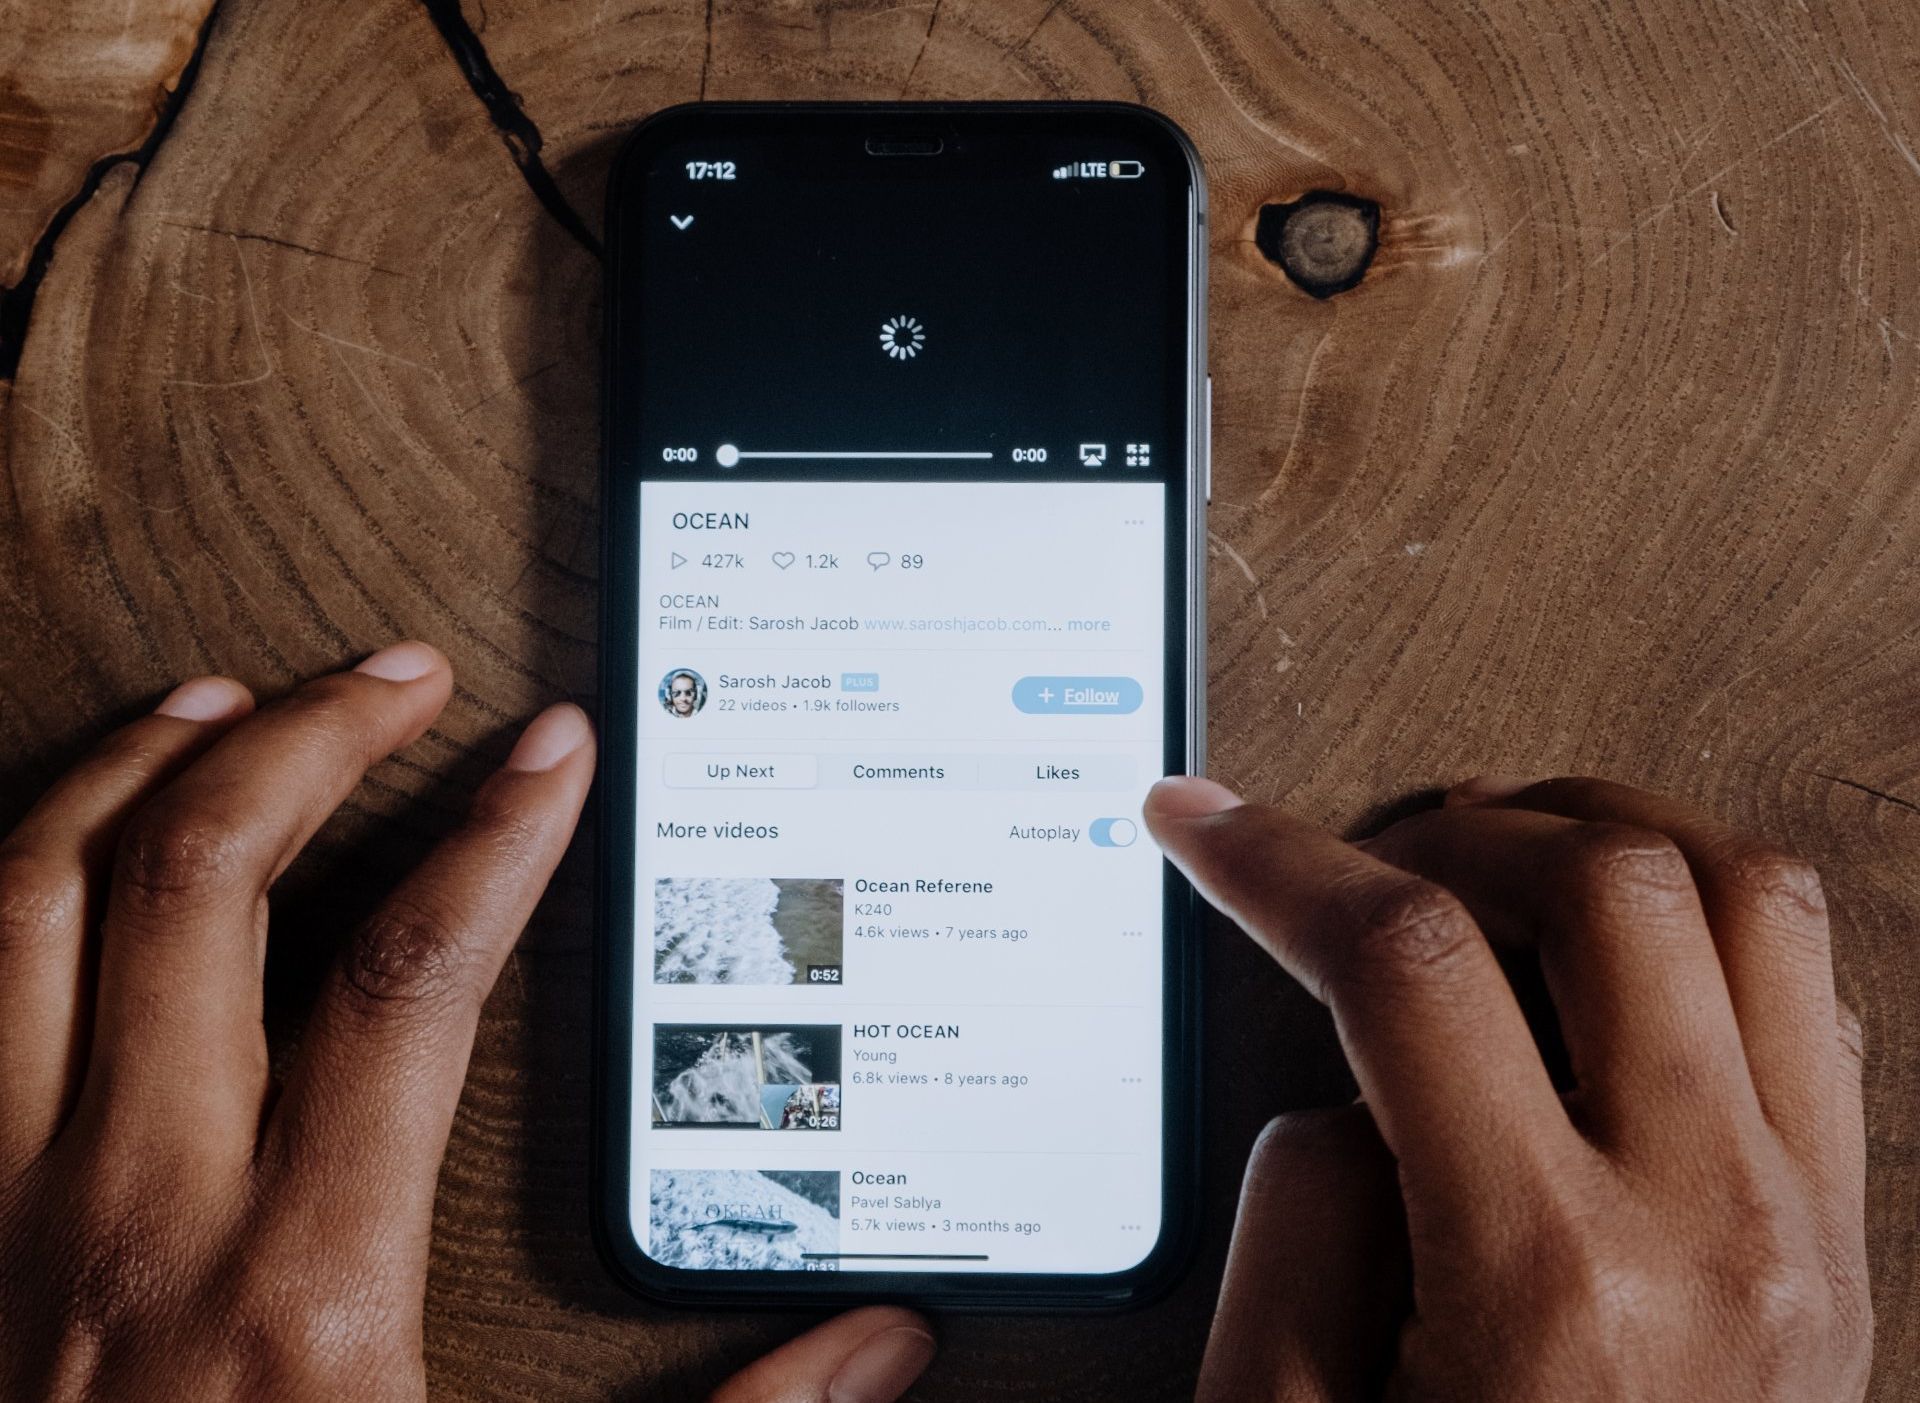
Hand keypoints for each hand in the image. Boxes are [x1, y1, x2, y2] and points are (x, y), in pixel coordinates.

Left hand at [0, 644, 933, 1402]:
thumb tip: (884, 1347)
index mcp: (306, 1292)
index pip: (409, 980)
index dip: (496, 837)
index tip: (549, 750)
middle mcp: (138, 1218)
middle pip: (205, 887)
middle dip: (313, 742)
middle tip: (402, 678)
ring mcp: (11, 1211)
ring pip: (37, 904)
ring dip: (136, 773)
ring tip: (233, 701)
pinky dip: (19, 870)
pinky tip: (84, 834)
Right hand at [1145, 775, 1870, 1402]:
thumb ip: (1292, 1218)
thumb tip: (1345, 1078)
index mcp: (1549, 1279)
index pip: (1409, 966)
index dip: (1280, 863)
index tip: (1204, 825)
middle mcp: (1711, 1224)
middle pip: (1609, 884)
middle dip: (1455, 826)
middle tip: (1368, 857)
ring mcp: (1804, 1222)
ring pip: (1750, 899)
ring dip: (1607, 835)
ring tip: (1501, 858)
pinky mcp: (1841, 1232)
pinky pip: (1812, 995)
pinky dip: (1708, 919)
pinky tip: (1614, 951)